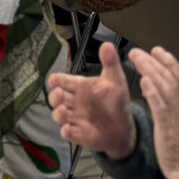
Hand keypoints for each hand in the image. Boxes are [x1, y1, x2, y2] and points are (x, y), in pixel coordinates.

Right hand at [48, 42, 136, 159]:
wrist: (124, 127)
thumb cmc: (116, 101)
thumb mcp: (116, 80)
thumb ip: (110, 63)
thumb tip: (107, 45)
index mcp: (79, 87)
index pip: (62, 80)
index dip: (56, 80)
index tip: (55, 79)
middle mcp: (74, 102)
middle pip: (56, 97)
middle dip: (54, 95)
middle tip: (58, 93)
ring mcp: (74, 118)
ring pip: (59, 115)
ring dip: (58, 113)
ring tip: (63, 110)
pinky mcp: (78, 133)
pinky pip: (68, 133)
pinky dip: (66, 131)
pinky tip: (68, 129)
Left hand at [129, 47, 178, 178]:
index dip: (170, 61)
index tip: (158, 51)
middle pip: (171, 77)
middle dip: (155, 61)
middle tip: (140, 51)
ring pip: (165, 87)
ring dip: (150, 70)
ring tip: (137, 58)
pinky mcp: (168, 128)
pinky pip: (160, 107)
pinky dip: (153, 93)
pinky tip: (144, 81)